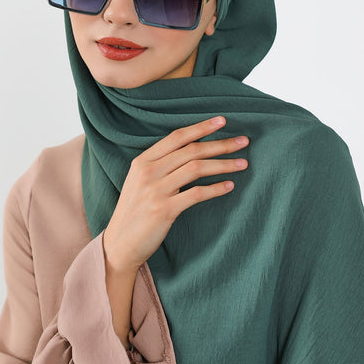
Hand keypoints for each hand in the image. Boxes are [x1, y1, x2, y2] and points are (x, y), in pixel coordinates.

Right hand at [102, 116, 248, 272]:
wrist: (120, 243)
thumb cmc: (134, 211)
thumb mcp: (139, 181)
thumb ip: (160, 165)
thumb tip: (191, 151)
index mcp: (142, 161)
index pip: (177, 137)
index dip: (201, 127)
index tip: (222, 121)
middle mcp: (148, 172)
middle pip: (191, 150)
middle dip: (220, 144)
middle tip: (243, 142)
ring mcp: (155, 191)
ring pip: (197, 168)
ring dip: (223, 165)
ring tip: (242, 164)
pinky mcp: (164, 210)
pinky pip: (196, 194)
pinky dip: (215, 189)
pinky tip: (229, 186)